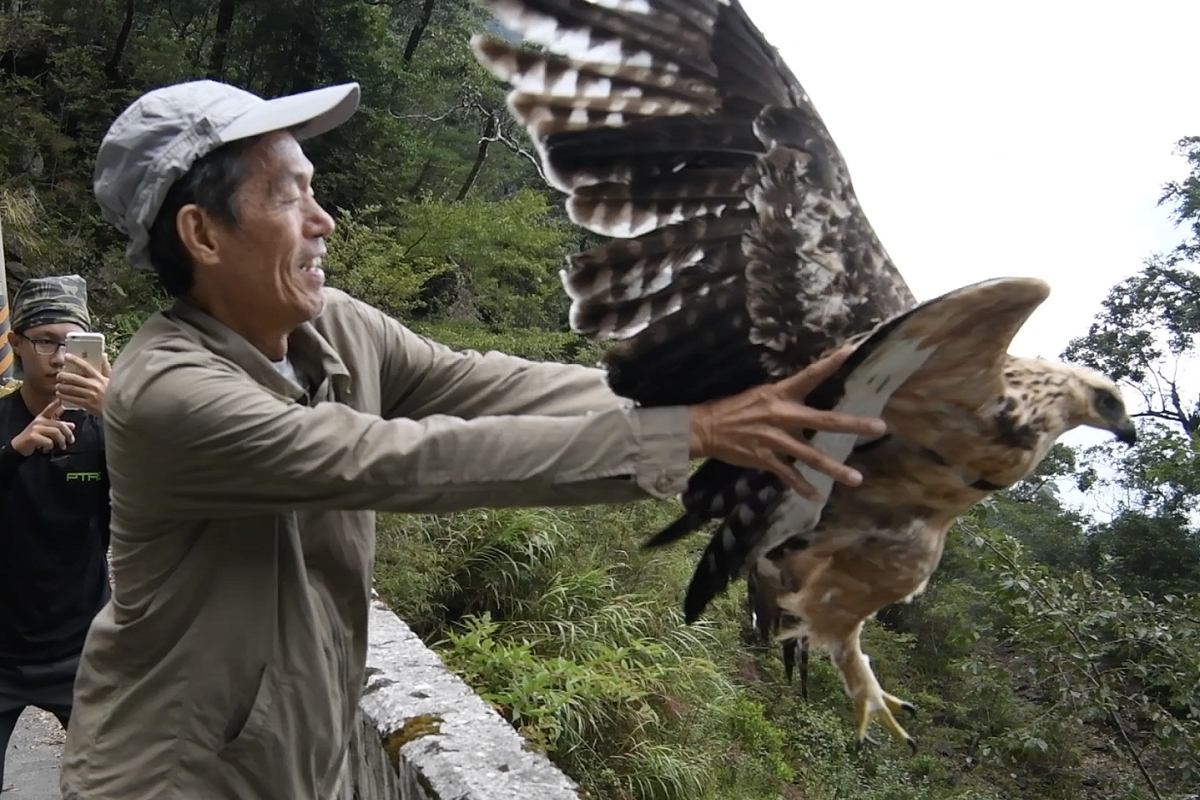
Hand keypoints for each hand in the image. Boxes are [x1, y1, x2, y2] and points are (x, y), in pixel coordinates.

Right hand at [11, 398, 75, 455]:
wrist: (20, 446)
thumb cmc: (35, 438)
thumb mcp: (47, 431)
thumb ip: (59, 428)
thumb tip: (72, 426)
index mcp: (42, 418)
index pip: (50, 409)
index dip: (55, 404)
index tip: (61, 398)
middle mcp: (39, 421)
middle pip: (59, 425)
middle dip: (68, 433)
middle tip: (71, 440)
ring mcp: (35, 428)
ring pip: (56, 433)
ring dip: (61, 441)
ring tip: (63, 446)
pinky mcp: (32, 436)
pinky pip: (48, 441)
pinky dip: (51, 446)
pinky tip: (47, 448)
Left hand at [56, 352, 111, 416]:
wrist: (119, 410)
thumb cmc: (115, 394)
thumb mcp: (112, 380)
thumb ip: (106, 368)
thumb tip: (103, 355)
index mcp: (99, 378)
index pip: (85, 366)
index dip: (75, 360)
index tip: (66, 356)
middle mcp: (94, 385)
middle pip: (74, 378)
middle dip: (63, 376)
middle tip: (59, 375)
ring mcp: (90, 395)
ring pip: (71, 389)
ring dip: (62, 387)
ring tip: (58, 386)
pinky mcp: (88, 404)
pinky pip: (72, 399)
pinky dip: (64, 396)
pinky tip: (60, 395)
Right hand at [687, 346, 886, 499]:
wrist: (705, 428)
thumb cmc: (734, 409)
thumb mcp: (760, 394)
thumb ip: (784, 397)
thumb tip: (806, 394)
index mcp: (780, 394)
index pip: (810, 374)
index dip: (830, 362)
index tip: (851, 349)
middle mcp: (782, 415)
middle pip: (825, 420)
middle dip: (853, 424)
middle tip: (879, 427)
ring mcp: (775, 439)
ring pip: (811, 456)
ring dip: (835, 469)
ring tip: (856, 479)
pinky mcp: (765, 458)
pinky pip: (788, 475)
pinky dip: (802, 486)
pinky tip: (815, 495)